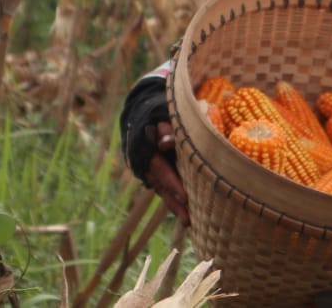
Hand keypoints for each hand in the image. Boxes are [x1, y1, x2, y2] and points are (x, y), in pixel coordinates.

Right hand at [121, 81, 189, 222]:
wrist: (142, 109)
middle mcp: (145, 162)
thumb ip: (165, 126)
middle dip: (175, 202)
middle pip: (161, 186)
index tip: (184, 196)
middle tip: (189, 219)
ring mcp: (150, 169)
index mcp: (145, 148)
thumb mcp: (160, 112)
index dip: (172, 183)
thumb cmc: (157, 109)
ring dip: (175, 205)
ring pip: (162, 190)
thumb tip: (165, 142)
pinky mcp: (157, 172)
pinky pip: (165, 187)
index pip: (160, 169)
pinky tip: (186, 211)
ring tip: (189, 221)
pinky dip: (174, 198)